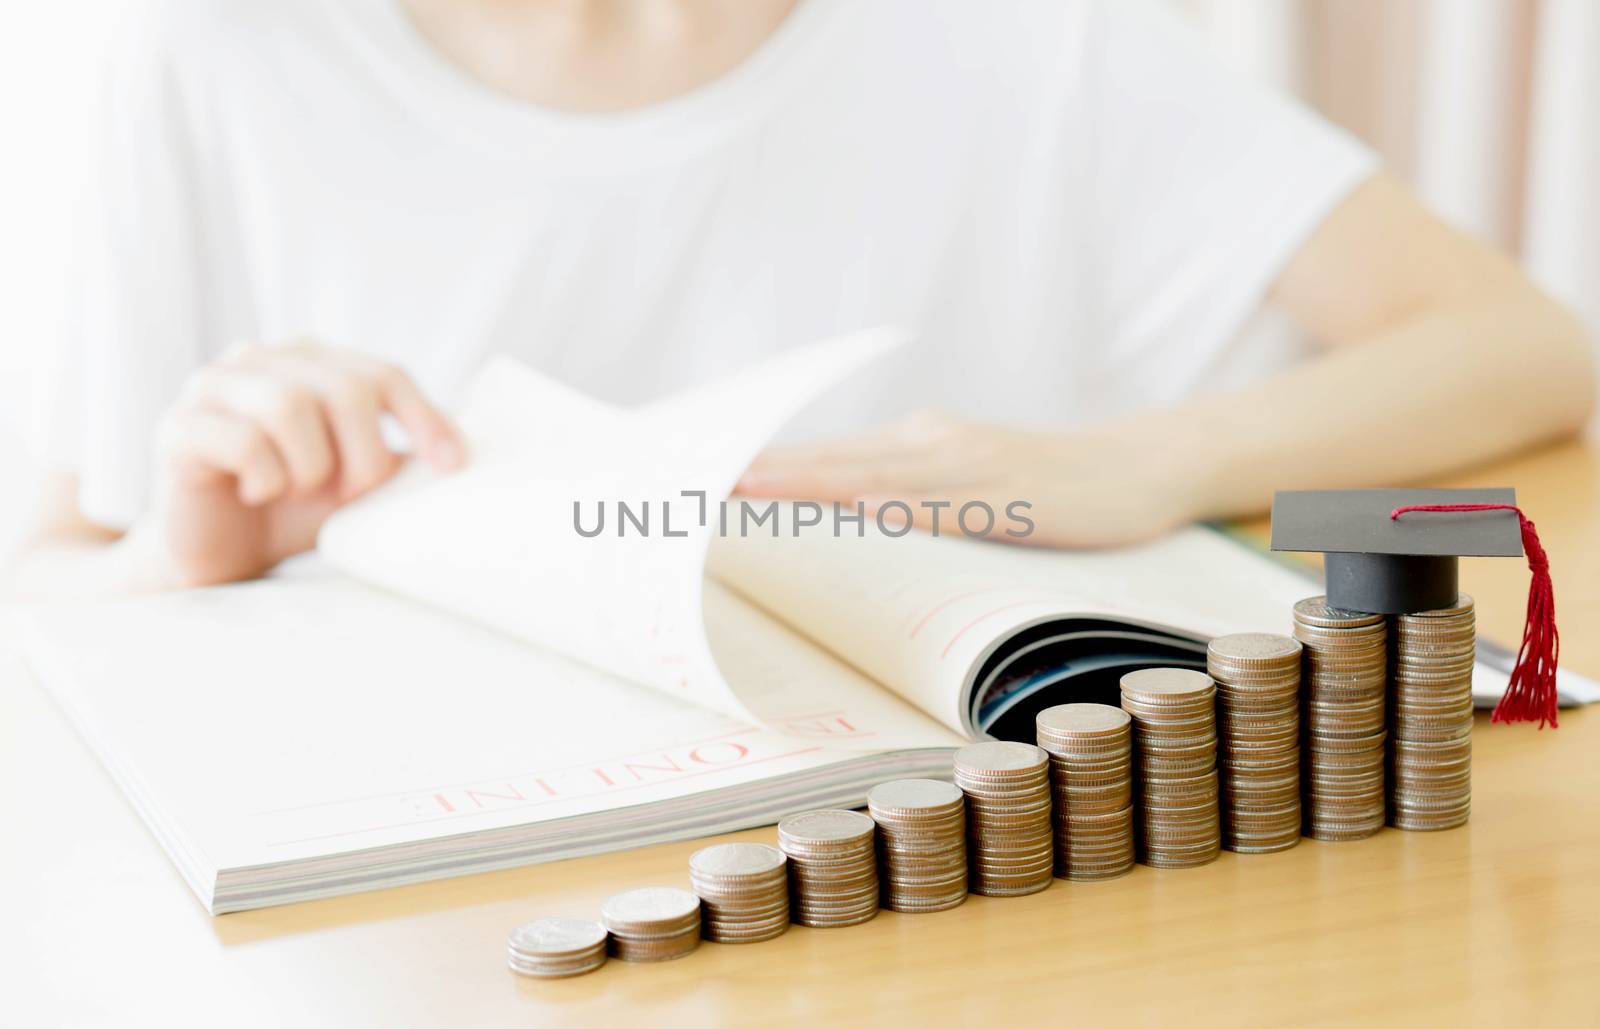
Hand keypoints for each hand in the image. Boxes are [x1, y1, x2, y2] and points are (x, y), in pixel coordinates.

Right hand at [124, 341, 464, 587]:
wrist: (220, 554)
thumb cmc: (291, 509)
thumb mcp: (357, 481)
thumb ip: (397, 456)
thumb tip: (462, 452)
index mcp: (311, 360)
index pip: (384, 375)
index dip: (423, 419)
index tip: (449, 466)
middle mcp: (261, 357)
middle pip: (346, 389)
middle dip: (363, 456)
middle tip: (349, 493)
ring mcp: (213, 384)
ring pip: (291, 407)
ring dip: (310, 468)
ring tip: (296, 490)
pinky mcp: (179, 425)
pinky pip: (243, 441)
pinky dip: (264, 478)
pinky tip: (256, 493)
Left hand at [735, 411, 1197, 547]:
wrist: (1145, 468)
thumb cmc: (1053, 487)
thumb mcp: (973, 488)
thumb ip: (912, 502)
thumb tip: (849, 533)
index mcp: (916, 445)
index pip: (824, 458)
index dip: (761, 468)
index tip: (696, 478)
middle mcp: (932, 443)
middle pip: (831, 462)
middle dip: (760, 475)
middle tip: (690, 485)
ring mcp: (969, 465)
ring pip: (871, 476)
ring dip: (805, 483)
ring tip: (740, 491)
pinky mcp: (1011, 494)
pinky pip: (942, 504)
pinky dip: (896, 505)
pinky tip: (856, 508)